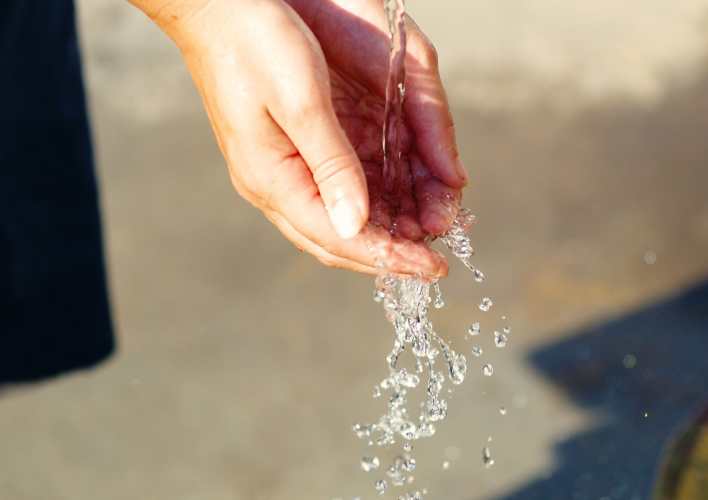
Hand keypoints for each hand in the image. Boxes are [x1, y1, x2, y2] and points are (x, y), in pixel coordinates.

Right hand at [134, 0, 467, 275]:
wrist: (216, 8)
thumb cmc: (254, 43)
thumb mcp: (301, 102)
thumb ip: (332, 165)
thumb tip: (356, 225)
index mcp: (272, 179)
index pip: (338, 238)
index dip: (389, 256)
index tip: (433, 268)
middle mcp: (272, 185)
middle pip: (337, 240)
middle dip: (388, 254)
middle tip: (434, 262)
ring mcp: (277, 172)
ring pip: (336, 221)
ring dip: (382, 232)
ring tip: (424, 234)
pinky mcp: (287, 154)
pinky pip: (332, 194)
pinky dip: (368, 205)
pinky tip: (396, 204)